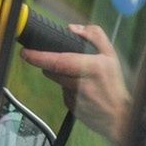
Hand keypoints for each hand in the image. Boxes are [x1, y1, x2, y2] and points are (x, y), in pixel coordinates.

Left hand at [20, 23, 130, 140]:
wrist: (120, 117)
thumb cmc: (114, 84)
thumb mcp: (111, 55)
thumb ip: (95, 35)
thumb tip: (72, 28)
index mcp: (92, 67)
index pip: (59, 61)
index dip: (39, 57)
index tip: (26, 53)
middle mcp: (82, 83)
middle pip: (52, 70)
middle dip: (51, 64)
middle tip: (63, 63)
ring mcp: (75, 98)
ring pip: (56, 80)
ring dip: (61, 76)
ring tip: (79, 78)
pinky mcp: (70, 107)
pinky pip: (62, 92)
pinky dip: (67, 88)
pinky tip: (81, 91)